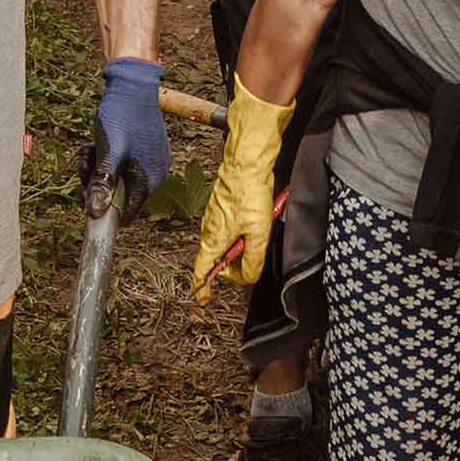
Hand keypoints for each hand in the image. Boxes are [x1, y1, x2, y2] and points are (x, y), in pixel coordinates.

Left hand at [84, 58, 169, 220]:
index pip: (127, 213)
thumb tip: (95, 212)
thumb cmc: (122, 116)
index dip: (104, 209)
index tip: (85, 198)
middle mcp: (155, 174)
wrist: (132, 83)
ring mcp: (150, 161)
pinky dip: (108, 156)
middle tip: (85, 164)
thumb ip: (104, 184)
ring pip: (118, 177)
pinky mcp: (144, 149)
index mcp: (150, 180)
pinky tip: (98, 142)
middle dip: (98, 182)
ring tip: (90, 148)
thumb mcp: (108, 152)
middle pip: (120, 194)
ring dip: (99, 167)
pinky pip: (122, 163)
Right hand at [193, 77, 294, 299]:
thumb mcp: (258, 234)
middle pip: (216, 259)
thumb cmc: (249, 194)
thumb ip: (252, 260)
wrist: (246, 162)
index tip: (204, 298)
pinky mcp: (221, 206)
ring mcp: (213, 217)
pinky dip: (239, 233)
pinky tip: (255, 222)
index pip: (201, 271)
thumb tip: (247, 277)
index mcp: (213, 240)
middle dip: (231, 266)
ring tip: (256, 236)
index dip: (202, 288)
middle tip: (249, 263)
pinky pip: (228, 228)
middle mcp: (208, 230)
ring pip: (223, 242)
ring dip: (238, 247)